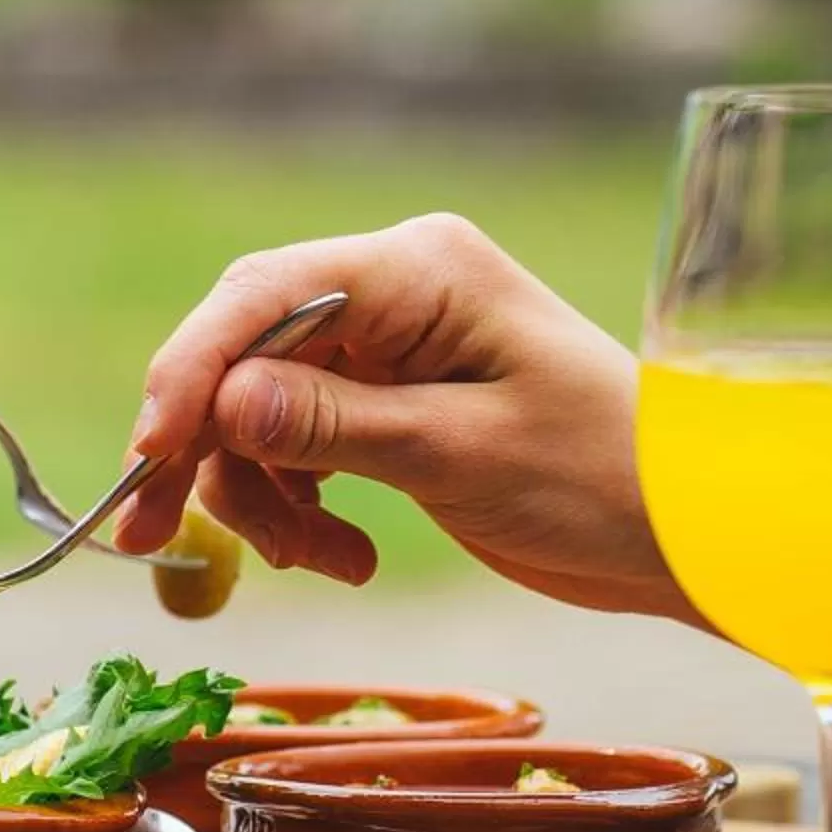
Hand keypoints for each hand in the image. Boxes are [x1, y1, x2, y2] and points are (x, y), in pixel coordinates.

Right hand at [115, 213, 692, 617]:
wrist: (681, 529)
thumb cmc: (600, 478)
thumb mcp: (459, 454)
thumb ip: (333, 425)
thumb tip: (220, 403)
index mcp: (419, 269)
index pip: (263, 296)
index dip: (191, 373)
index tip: (150, 459)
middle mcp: (395, 288)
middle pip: (244, 351)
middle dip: (203, 445)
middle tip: (151, 537)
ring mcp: (391, 343)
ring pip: (259, 406)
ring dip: (261, 494)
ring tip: (318, 561)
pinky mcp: (391, 400)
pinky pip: (300, 440)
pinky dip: (298, 502)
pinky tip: (342, 555)